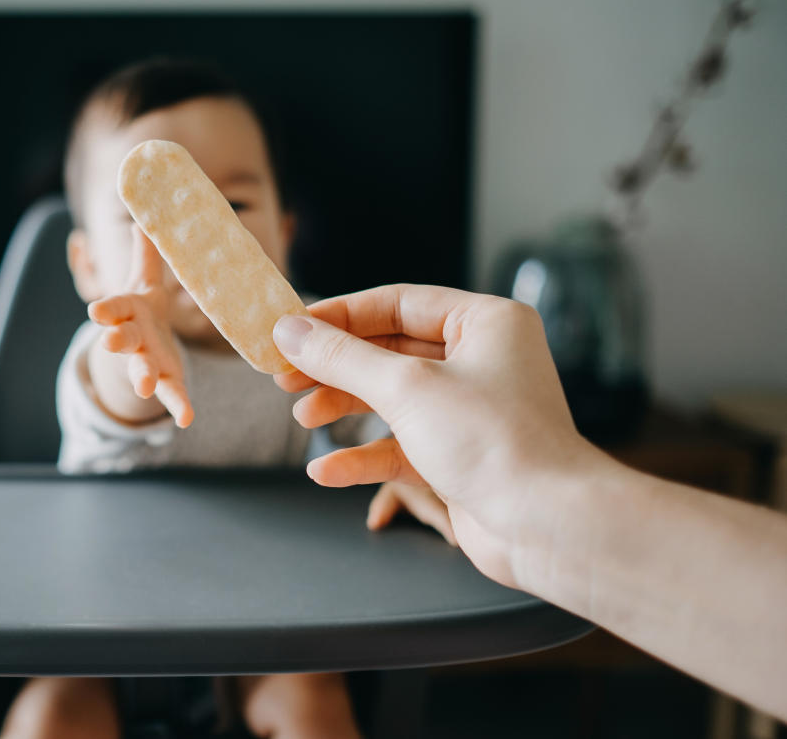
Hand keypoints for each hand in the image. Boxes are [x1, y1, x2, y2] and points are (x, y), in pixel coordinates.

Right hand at [87, 225, 194, 427]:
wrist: (143, 350)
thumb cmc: (143, 311)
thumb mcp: (145, 282)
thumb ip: (147, 253)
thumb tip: (145, 216)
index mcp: (127, 312)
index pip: (114, 309)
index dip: (106, 310)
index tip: (96, 312)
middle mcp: (132, 338)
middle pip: (121, 339)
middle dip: (116, 340)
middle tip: (111, 342)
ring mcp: (146, 361)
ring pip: (141, 369)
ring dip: (142, 377)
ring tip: (146, 387)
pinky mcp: (165, 380)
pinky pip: (171, 394)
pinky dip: (178, 406)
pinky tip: (186, 419)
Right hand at [272, 284, 592, 586]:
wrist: (547, 526)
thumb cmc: (495, 443)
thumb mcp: (405, 387)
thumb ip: (340, 357)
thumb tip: (289, 330)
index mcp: (484, 323)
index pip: (396, 304)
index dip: (338, 316)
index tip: (290, 329)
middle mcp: (481, 360)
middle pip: (388, 351)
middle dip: (335, 366)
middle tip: (285, 377)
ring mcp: (471, 411)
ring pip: (391, 398)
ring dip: (344, 407)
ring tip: (303, 419)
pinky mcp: (460, 456)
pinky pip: (401, 447)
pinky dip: (363, 456)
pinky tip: (326, 471)